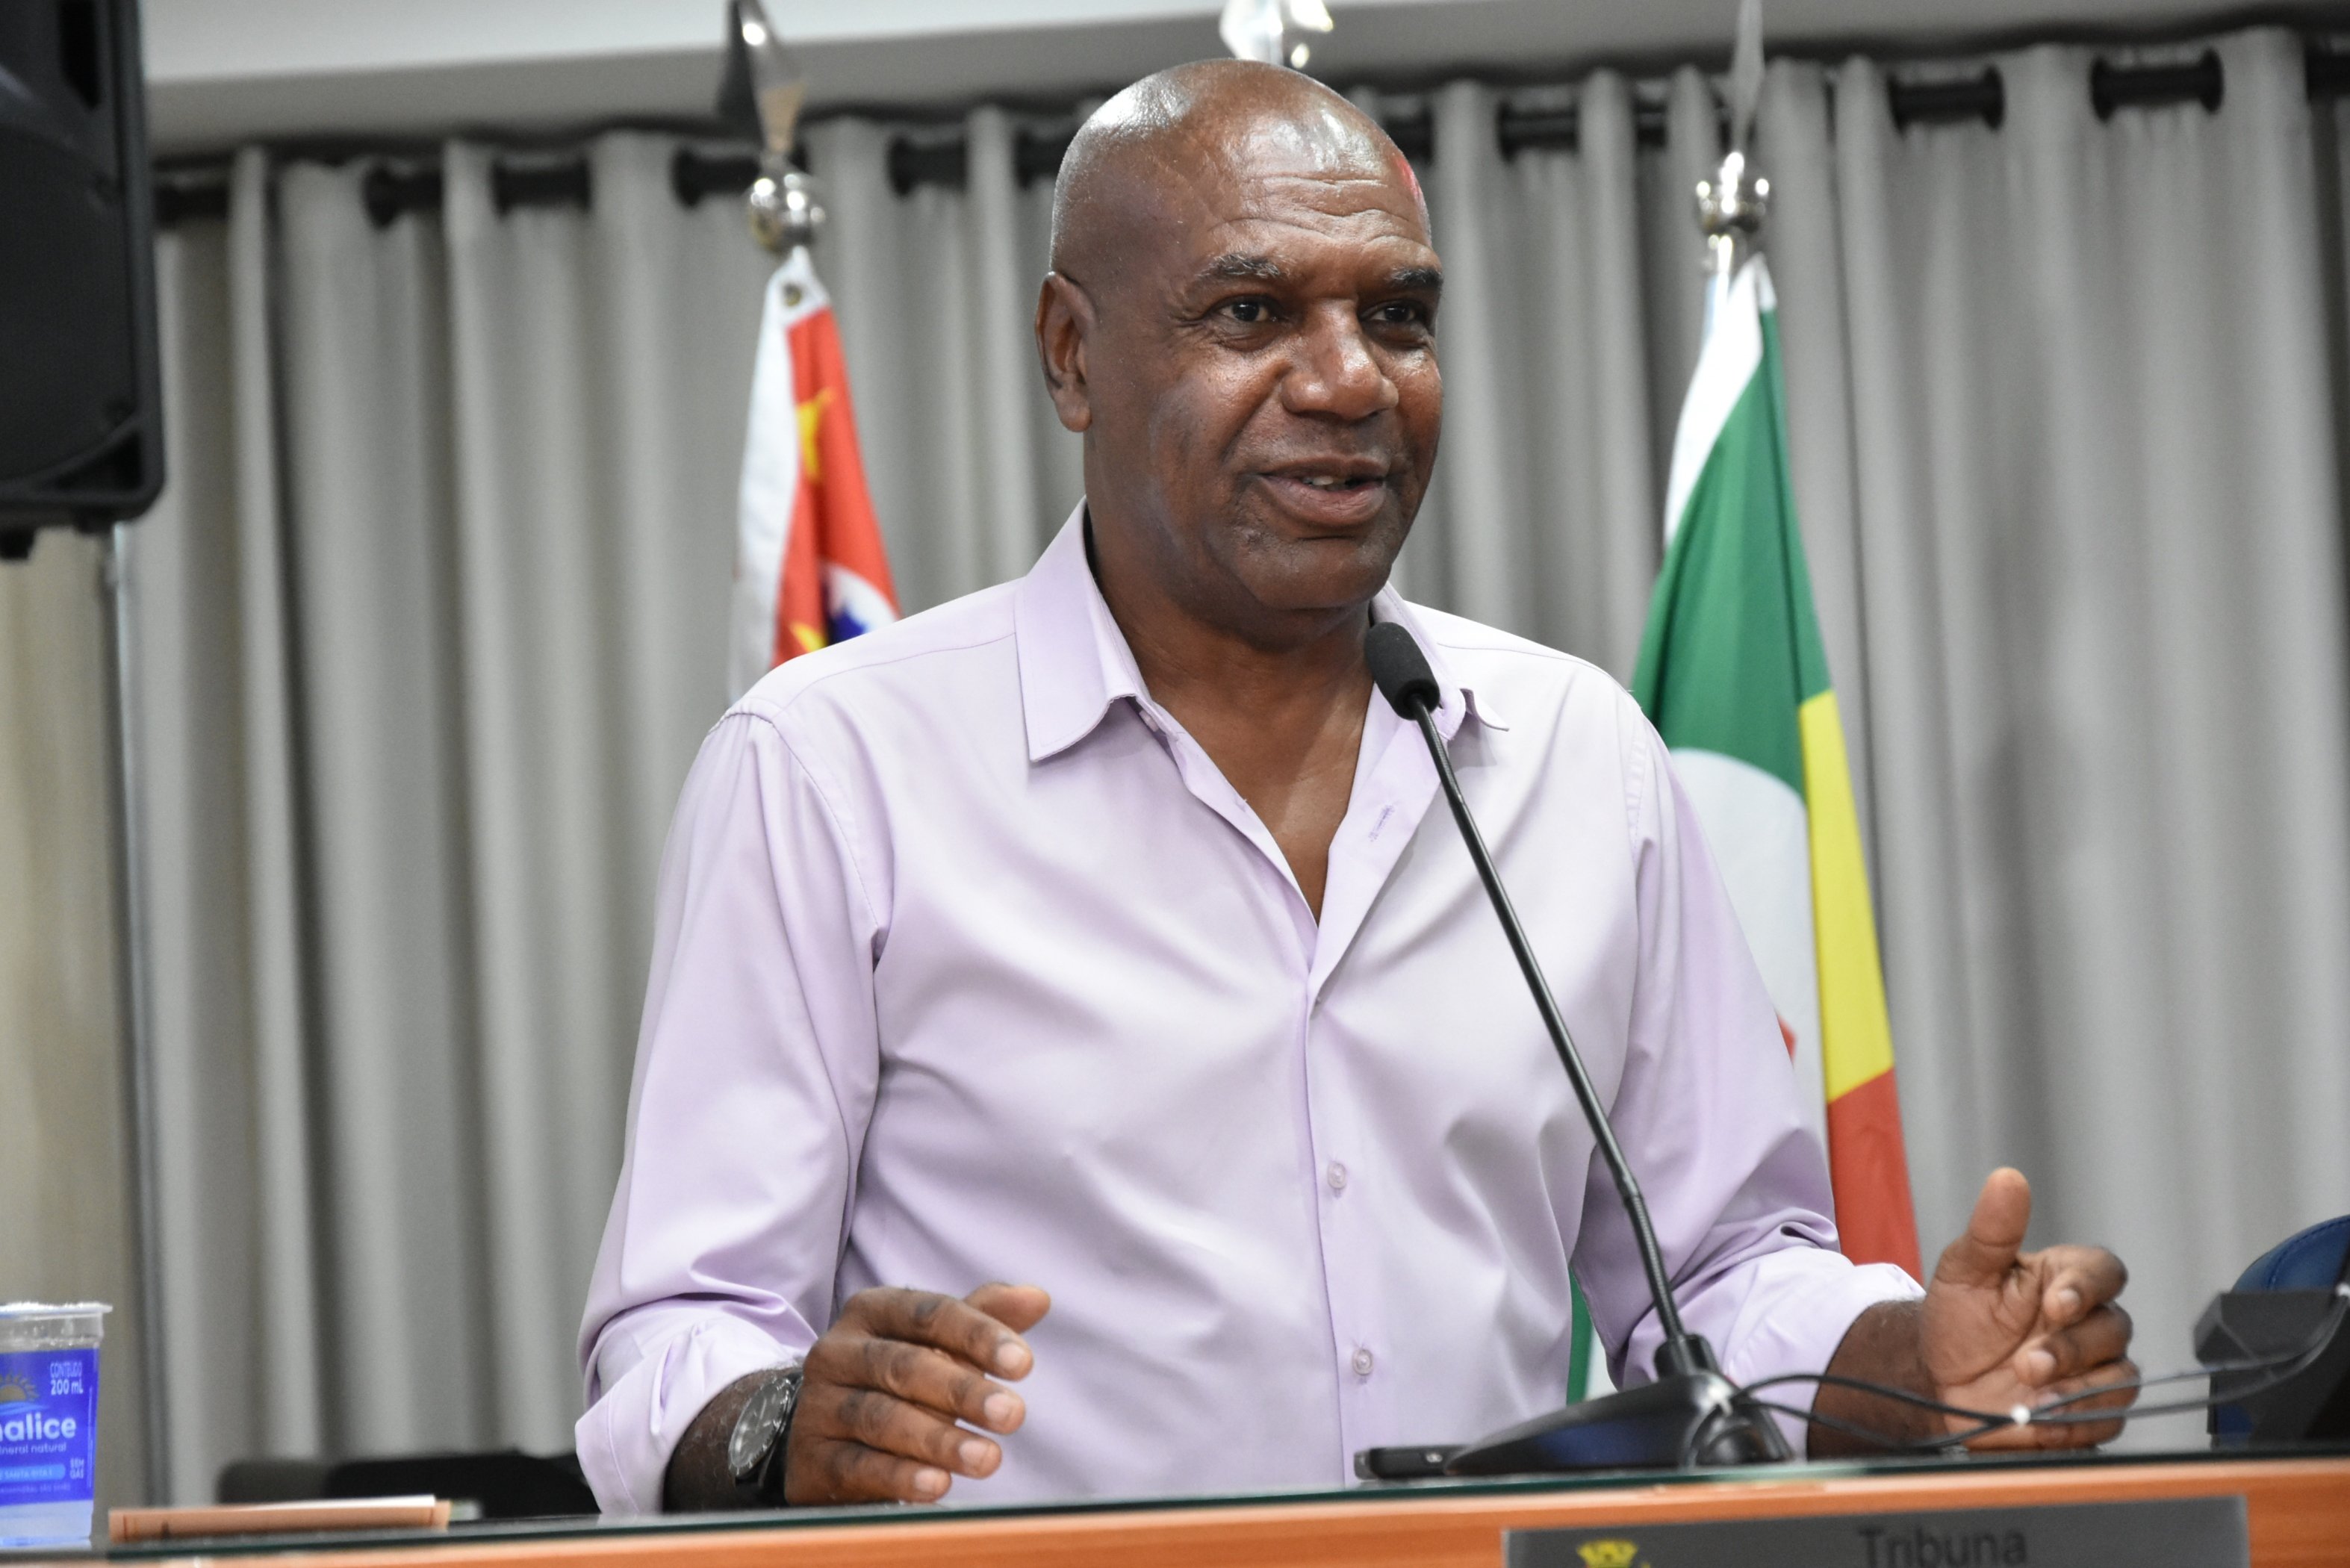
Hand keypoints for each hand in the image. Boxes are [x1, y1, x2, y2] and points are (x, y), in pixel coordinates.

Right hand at [784, 1282, 1050, 1503]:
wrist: (819, 1431)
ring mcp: (818, 1405)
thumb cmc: (896, 1378)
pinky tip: (939, 1486)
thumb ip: (984, 1318)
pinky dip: (900, 1477)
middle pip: (904, 1366)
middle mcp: (836, 1351)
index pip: (929, 1313)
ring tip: (988, 1459)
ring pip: (881, 1419)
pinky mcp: (810, 1458)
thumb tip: (1038, 1297)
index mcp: (871, 1311)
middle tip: (1013, 1415)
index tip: (1024, 1364)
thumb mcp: (936, 1343)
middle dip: (963, 1391)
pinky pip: (857, 1466)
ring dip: (939, 1440)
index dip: (978, 1335)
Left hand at [1924, 1168, 2136, 1447]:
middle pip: (2115, 1328)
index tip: (2056, 1303)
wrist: (1937, 1379)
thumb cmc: (1956, 1319)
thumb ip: (1992, 1229)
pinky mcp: (2091, 1409)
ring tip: (2029, 1398)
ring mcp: (2093, 1367)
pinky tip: (2040, 1420)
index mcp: (2063, 1279)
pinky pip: (2108, 1418)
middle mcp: (2088, 1321)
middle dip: (2072, 1348)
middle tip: (2027, 1364)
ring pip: (2120, 1376)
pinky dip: (2076, 1423)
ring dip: (2077, 1389)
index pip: (2103, 1272)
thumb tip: (2008, 1178)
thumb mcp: (1964, 1270)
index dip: (2087, 1287)